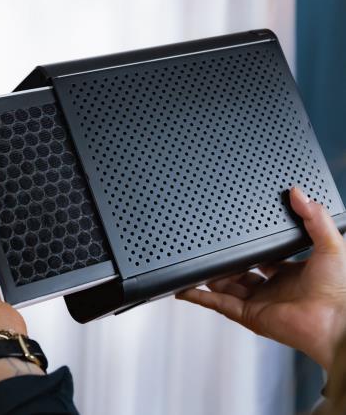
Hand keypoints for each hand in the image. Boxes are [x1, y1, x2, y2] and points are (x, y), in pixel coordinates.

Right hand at [176, 186, 345, 370]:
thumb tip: (299, 193)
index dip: (252, 249)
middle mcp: (273, 290)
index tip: (240, 238)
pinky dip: (199, 297)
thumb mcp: (330, 244)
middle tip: (212, 249)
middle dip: (226, 263)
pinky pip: (218, 304)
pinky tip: (185, 288)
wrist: (334, 323)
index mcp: (291, 274)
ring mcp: (258, 303)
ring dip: (209, 278)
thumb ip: (314, 217)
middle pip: (241, 274)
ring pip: (226, 288)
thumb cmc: (339, 292)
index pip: (265, 260)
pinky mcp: (247, 315)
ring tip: (193, 264)